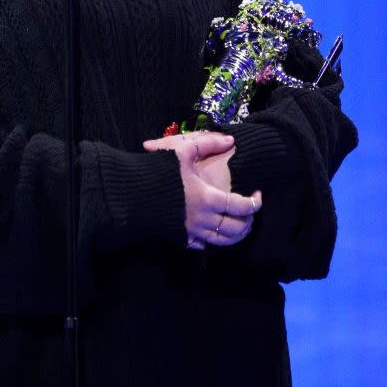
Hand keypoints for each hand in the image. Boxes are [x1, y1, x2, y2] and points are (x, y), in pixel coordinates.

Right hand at [143, 131, 260, 249]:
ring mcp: (193, 232)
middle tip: (250, 211)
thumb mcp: (181, 151)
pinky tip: (215, 231)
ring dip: (237, 235)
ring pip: (224, 242)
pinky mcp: (182, 240)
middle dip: (249, 221)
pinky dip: (215, 241)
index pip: (242, 207)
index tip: (257, 194)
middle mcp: (203, 219)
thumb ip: (207, 144)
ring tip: (239, 224)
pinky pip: (205, 246)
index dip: (255, 202)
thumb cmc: (157, 171)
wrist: (129, 195)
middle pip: (236, 228)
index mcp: (208, 198)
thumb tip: (230, 140)